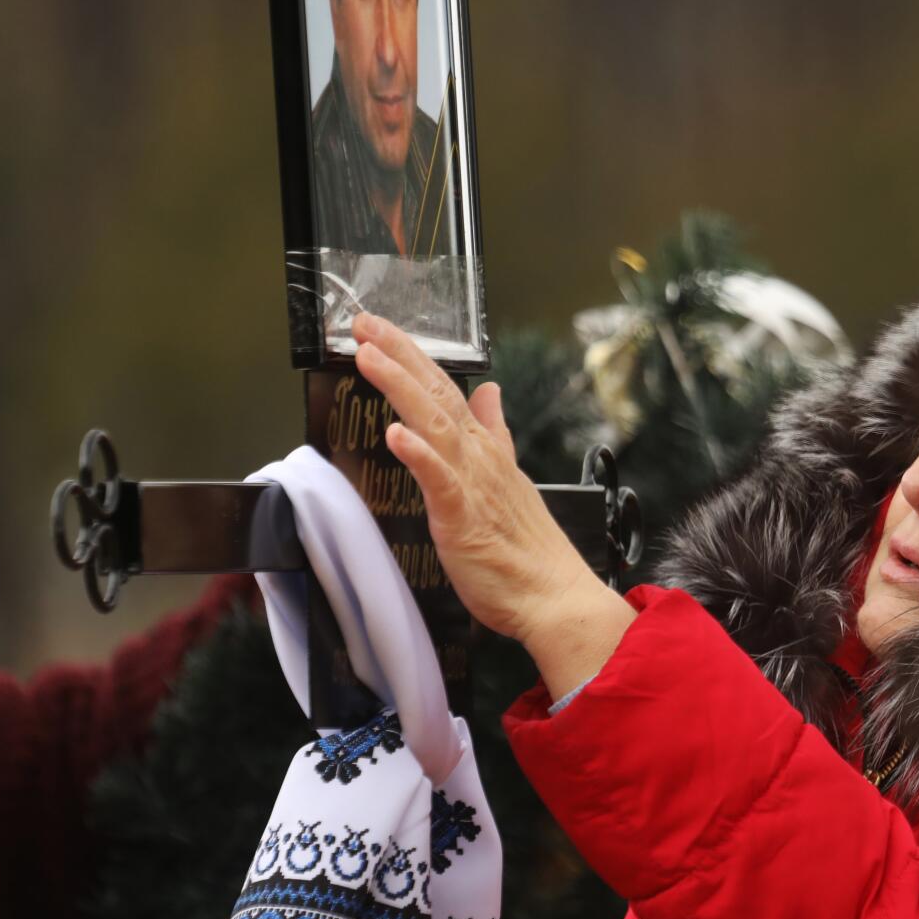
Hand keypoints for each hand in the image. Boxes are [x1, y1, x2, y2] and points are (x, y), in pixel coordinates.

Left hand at [351, 314, 634, 696]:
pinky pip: (440, 481)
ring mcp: (474, 485)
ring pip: (435, 424)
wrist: (554, 597)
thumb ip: (495, 434)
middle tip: (364, 321)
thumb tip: (490, 393)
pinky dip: (420, 455)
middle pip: (436, 395)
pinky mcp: (465, 518)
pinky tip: (397, 434)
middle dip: (399, 354)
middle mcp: (479, 458)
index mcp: (485, 451)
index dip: (412, 357)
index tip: (380, 329)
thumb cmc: (527, 551)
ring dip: (401, 388)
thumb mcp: (508, 479)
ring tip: (370, 357)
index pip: (446, 391)